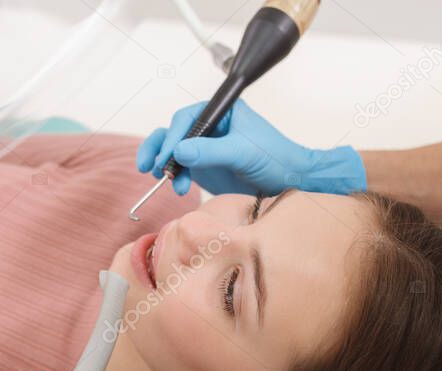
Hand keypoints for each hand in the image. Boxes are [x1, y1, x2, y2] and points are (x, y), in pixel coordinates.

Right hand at [137, 98, 366, 196]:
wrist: (287, 182)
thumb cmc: (274, 159)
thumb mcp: (242, 152)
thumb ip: (211, 151)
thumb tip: (179, 152)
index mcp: (221, 111)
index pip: (186, 119)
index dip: (172, 137)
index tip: (167, 156)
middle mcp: (210, 126)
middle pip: (173, 132)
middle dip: (161, 150)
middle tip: (153, 168)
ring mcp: (205, 147)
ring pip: (173, 151)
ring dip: (165, 165)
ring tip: (164, 180)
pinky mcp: (204, 166)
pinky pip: (181, 168)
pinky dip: (175, 178)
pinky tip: (178, 188)